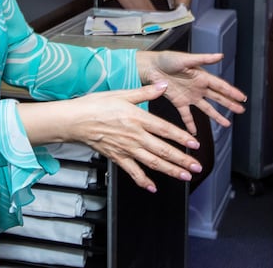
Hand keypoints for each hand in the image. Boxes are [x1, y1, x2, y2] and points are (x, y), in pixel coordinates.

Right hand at [64, 83, 204, 191]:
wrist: (75, 120)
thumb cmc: (96, 105)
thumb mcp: (122, 93)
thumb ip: (145, 92)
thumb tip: (163, 85)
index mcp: (138, 119)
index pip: (165, 130)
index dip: (182, 138)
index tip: (195, 144)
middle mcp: (135, 136)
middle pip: (163, 150)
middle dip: (182, 160)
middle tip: (196, 166)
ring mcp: (127, 149)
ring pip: (153, 163)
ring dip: (170, 170)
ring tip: (185, 176)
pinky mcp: (117, 157)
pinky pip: (133, 172)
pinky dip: (144, 181)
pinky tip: (153, 187)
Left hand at [135, 51, 246, 133]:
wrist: (150, 68)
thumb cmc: (167, 59)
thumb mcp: (186, 59)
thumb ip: (204, 59)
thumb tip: (220, 55)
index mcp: (202, 76)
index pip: (220, 86)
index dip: (232, 92)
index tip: (243, 97)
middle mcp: (198, 87)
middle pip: (217, 98)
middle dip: (229, 104)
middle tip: (241, 110)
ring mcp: (189, 96)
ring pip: (206, 108)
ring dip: (216, 116)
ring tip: (226, 124)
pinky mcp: (179, 102)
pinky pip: (187, 116)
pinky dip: (191, 124)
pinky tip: (195, 133)